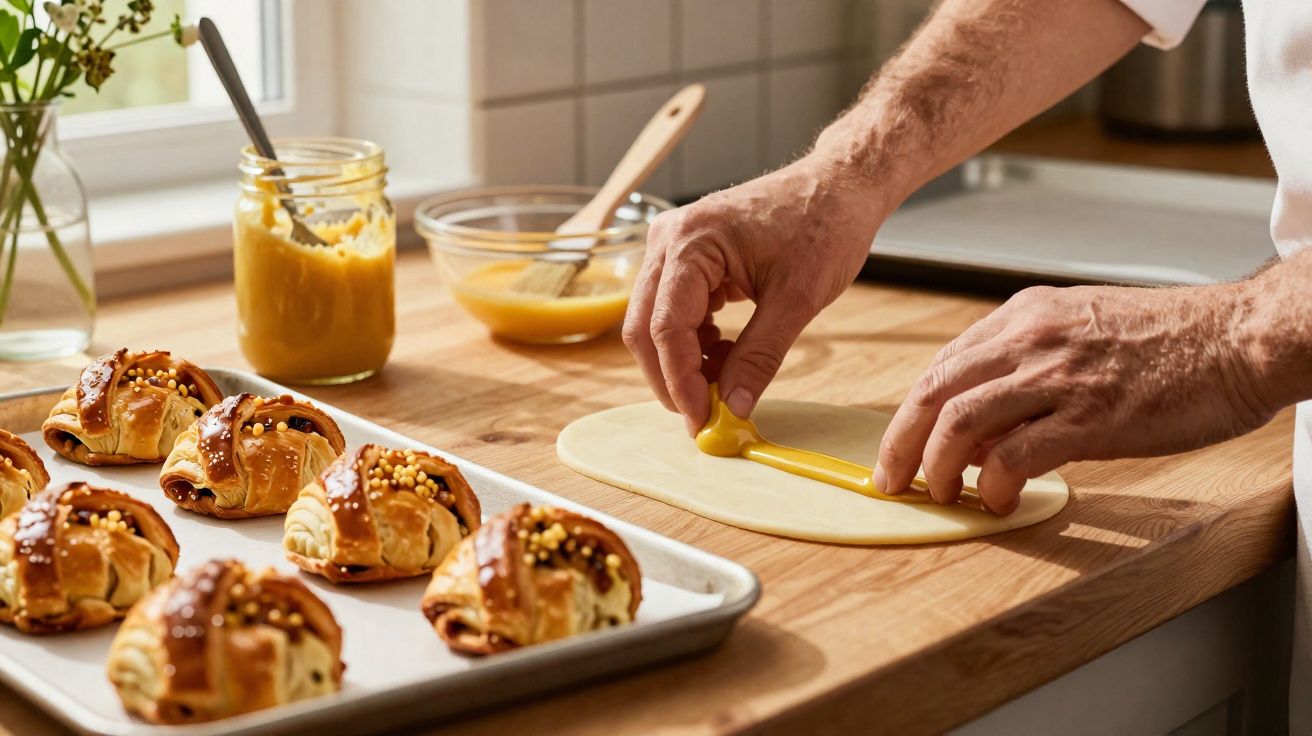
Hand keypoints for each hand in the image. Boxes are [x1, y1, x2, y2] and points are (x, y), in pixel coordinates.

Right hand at [623, 155, 885, 434]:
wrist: (839, 186)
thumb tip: (735, 408)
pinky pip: (671, 310)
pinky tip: (726, 352)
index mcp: (691, 242)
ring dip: (684, 361)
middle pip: (645, 328)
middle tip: (707, 415)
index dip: (681, 382)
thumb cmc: (824, 225)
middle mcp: (669, 240)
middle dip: (673, 378)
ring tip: (728, 378)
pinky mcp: (685, 257)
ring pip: (654, 322)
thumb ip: (760, 357)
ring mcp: (672, 246)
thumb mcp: (797, 299)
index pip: (666, 328)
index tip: (702, 421)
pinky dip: (694, 341)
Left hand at [875, 282, 1274, 514]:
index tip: (899, 444)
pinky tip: (998, 500)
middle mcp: (1029, 339)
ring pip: (959, 424)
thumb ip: (1026, 369)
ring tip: (939, 495)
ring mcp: (1057, 377)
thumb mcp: (1081, 330)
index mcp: (1024, 317)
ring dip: (938, 468)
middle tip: (891, 478)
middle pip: (932, 392)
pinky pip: (1014, 456)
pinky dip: (994, 485)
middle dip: (900, 443)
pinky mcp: (1089, 417)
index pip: (941, 366)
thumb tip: (981, 427)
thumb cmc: (1172, 339)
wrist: (1239, 338)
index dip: (910, 412)